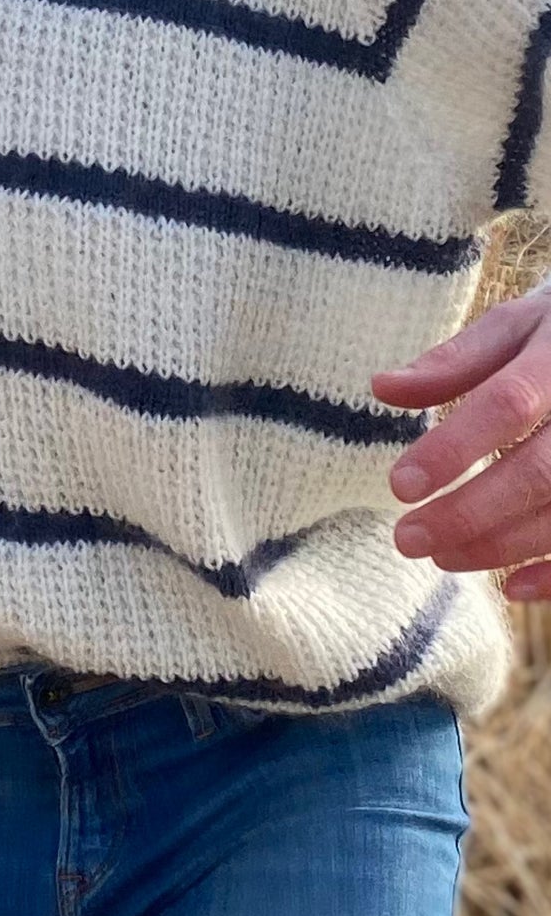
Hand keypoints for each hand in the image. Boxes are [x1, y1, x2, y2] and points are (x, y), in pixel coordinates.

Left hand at [372, 284, 550, 602]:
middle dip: (470, 512)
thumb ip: (455, 361)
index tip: (399, 486)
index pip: (507, 404)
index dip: (453, 448)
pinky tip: (514, 588)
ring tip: (442, 558)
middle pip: (541, 470)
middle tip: (408, 540)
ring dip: (505, 545)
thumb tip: (382, 387)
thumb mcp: (517, 327)